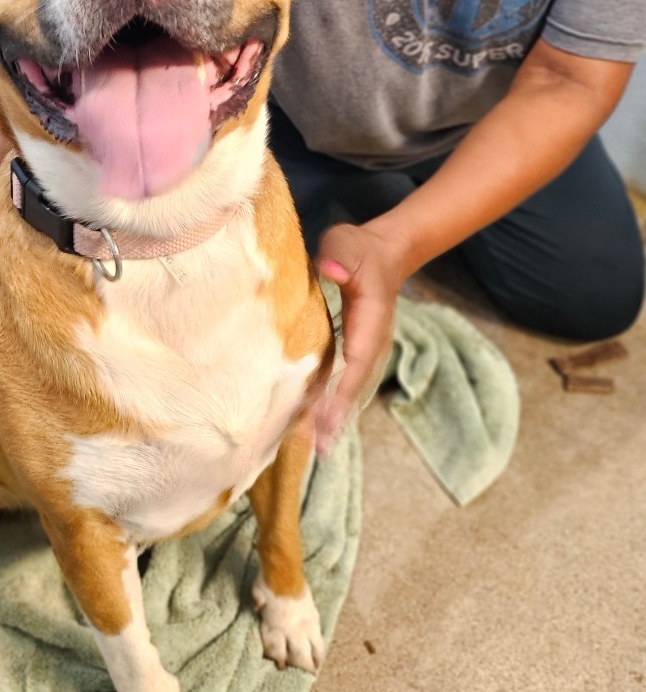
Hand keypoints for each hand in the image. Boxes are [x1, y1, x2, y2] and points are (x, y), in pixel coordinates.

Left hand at [313, 221, 408, 455]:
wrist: (383, 253)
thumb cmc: (359, 249)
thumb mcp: (347, 243)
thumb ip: (340, 255)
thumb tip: (331, 271)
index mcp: (371, 322)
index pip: (357, 362)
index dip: (343, 391)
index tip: (329, 417)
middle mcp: (369, 342)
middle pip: (353, 385)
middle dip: (336, 416)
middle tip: (318, 447)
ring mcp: (361, 349)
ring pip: (345, 387)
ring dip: (330, 416)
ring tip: (313, 447)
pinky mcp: (350, 350)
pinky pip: (337, 379)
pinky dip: (325, 402)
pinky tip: (310, 424)